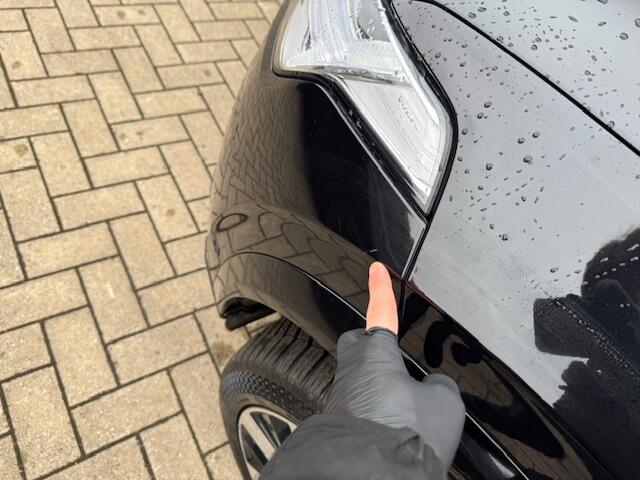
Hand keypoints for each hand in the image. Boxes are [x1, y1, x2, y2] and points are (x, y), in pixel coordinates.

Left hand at [323, 262, 465, 466]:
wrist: (372, 474)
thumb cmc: (406, 433)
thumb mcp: (445, 403)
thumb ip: (439, 386)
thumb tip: (430, 389)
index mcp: (375, 355)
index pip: (380, 312)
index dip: (380, 290)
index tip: (375, 270)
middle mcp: (351, 373)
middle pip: (356, 345)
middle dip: (370, 345)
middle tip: (392, 356)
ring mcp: (341, 399)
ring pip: (359, 379)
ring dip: (379, 387)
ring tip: (405, 409)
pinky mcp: (338, 424)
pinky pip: (359, 408)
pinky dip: (375, 413)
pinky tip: (393, 429)